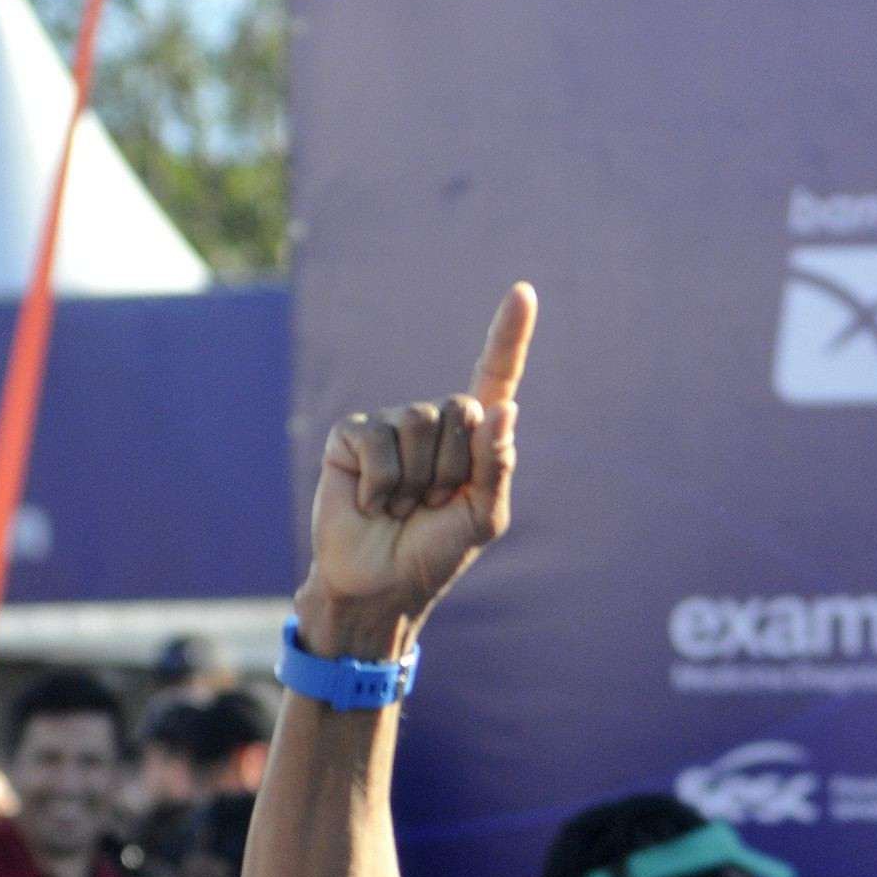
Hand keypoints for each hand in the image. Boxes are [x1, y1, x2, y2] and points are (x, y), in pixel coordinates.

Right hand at [301, 283, 535, 655]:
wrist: (380, 584)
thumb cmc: (435, 553)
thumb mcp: (481, 518)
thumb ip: (494, 466)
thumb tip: (506, 407)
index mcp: (474, 440)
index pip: (495, 377)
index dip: (509, 336)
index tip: (524, 292)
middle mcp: (435, 423)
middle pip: (462, 410)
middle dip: (452, 468)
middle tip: (431, 504)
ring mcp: (392, 425)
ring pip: (421, 424)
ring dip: (415, 480)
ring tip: (401, 506)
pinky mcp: (353, 435)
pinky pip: (378, 442)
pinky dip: (380, 483)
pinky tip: (372, 503)